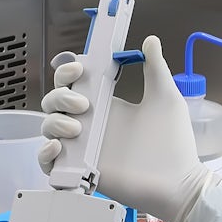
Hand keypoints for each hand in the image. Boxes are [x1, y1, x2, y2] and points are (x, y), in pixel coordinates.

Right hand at [37, 35, 215, 221]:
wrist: (177, 182)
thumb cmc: (174, 142)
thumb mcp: (165, 97)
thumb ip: (156, 68)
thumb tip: (150, 40)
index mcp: (106, 105)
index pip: (73, 83)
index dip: (67, 72)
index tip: (80, 69)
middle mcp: (90, 124)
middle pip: (54, 102)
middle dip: (60, 96)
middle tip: (83, 104)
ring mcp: (83, 148)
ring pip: (48, 128)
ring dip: (54, 122)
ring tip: (77, 128)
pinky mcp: (80, 171)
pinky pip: (48, 163)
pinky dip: (44, 154)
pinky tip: (58, 147)